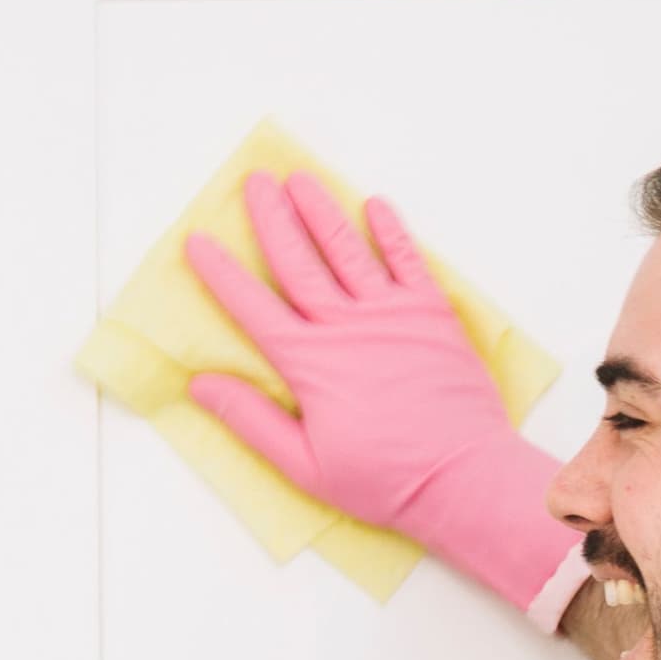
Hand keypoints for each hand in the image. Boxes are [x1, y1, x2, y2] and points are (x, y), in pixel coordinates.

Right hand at [183, 171, 573, 606]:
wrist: (462, 476)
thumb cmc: (383, 481)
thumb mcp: (304, 466)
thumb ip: (251, 421)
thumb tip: (201, 385)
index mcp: (309, 364)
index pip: (252, 307)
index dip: (222, 274)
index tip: (198, 243)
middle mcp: (345, 326)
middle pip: (298, 261)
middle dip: (272, 219)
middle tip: (255, 183)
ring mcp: (391, 314)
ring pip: (347, 249)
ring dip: (321, 211)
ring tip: (301, 178)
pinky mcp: (431, 314)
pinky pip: (407, 260)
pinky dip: (391, 230)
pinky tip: (376, 205)